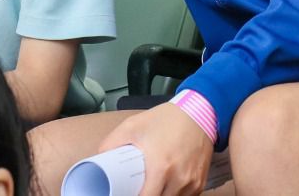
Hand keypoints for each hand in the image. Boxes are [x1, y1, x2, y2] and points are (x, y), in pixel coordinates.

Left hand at [96, 102, 212, 195]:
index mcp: (161, 167)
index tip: (128, 192)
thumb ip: (112, 142)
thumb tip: (99, 157)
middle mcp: (179, 179)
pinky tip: (166, 188)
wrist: (199, 112)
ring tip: (151, 188)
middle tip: (137, 190)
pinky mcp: (200, 182)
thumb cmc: (166, 119)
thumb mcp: (133, 125)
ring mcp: (191, 182)